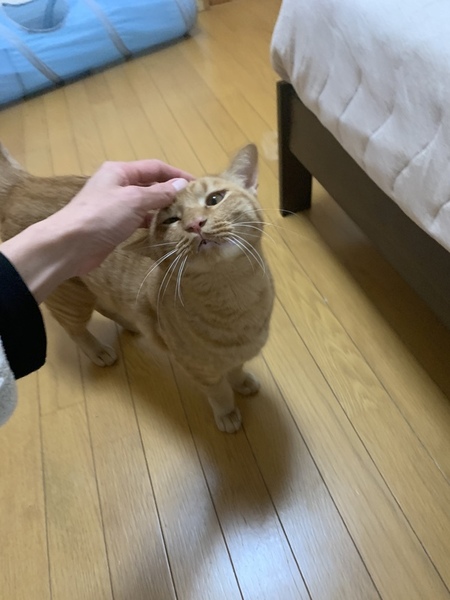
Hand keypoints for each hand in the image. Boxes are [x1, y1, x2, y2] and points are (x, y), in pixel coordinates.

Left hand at [56, 159, 192, 273]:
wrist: (70, 245)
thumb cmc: (102, 216)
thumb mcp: (134, 200)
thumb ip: (159, 193)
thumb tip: (181, 186)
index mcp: (120, 171)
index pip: (154, 167)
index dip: (176, 174)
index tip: (196, 185)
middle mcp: (117, 185)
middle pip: (150, 184)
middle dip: (171, 192)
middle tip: (193, 204)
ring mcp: (115, 206)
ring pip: (145, 203)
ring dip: (162, 209)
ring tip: (184, 218)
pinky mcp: (114, 225)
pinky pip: (138, 219)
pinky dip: (151, 222)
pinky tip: (164, 230)